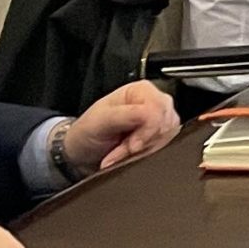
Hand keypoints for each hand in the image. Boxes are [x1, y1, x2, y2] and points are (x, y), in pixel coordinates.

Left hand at [61, 81, 180, 179]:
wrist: (82, 153)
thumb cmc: (87, 132)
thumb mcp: (100, 121)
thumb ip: (124, 115)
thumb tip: (148, 114)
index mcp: (141, 90)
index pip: (159, 108)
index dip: (149, 129)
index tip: (133, 145)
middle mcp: (154, 103)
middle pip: (166, 124)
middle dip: (144, 143)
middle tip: (124, 148)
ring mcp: (159, 121)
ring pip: (166, 139)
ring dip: (143, 151)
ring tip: (123, 152)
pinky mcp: (160, 138)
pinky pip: (164, 150)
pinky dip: (146, 157)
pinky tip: (130, 156)